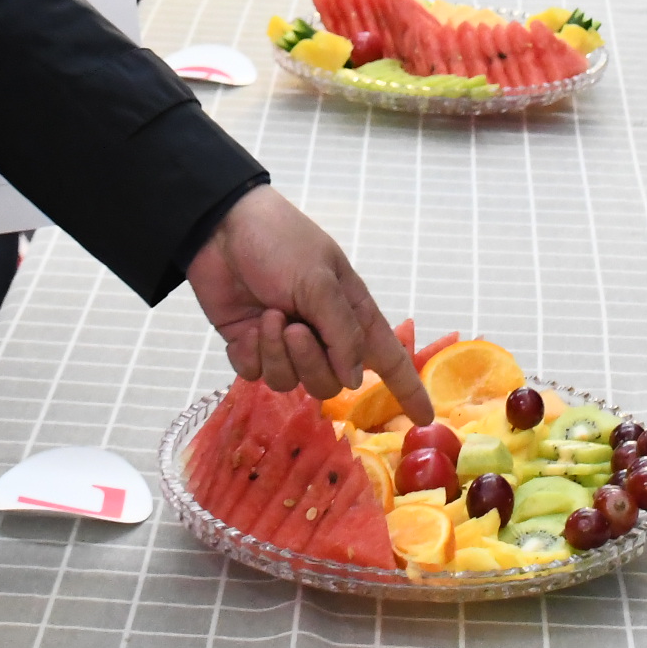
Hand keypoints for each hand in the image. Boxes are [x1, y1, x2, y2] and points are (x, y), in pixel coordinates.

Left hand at [188, 185, 432, 422]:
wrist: (220, 228)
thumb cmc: (281, 241)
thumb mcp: (319, 280)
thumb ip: (341, 332)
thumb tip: (354, 380)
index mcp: (350, 313)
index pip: (388, 359)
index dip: (408, 389)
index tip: (426, 419)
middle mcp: (323, 334)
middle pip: (331, 384)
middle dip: (312, 363)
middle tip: (294, 328)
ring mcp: (286, 343)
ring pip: (291, 382)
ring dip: (278, 353)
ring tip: (270, 316)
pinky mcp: (251, 347)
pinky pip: (256, 375)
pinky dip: (252, 353)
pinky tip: (247, 326)